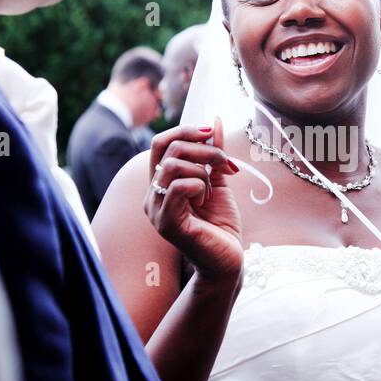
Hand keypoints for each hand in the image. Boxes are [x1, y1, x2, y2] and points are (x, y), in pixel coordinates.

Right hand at [146, 118, 242, 281]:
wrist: (228, 259)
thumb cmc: (220, 225)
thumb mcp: (219, 181)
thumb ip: (214, 153)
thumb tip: (216, 120)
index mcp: (161, 183)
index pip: (160, 142)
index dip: (185, 130)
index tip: (212, 132)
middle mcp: (152, 195)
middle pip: (167, 147)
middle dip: (203, 148)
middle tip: (226, 163)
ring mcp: (156, 209)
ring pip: (172, 165)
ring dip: (202, 170)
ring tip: (213, 190)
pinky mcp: (166, 223)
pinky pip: (178, 186)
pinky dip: (199, 186)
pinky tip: (206, 200)